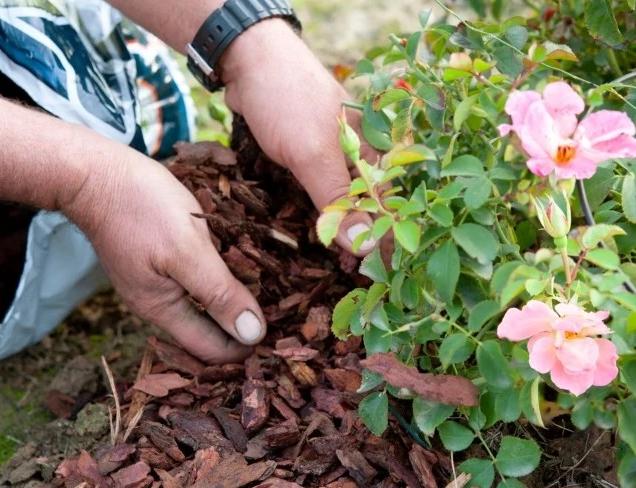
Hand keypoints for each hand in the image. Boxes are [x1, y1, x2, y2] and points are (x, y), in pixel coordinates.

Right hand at [65, 152, 264, 363]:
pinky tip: (238, 265)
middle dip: (241, 327)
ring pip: (201, 305)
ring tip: (269, 290)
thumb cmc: (141, 207)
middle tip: (282, 313)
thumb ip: (219, 293)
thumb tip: (252, 335)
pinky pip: (192, 281)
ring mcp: (154, 281)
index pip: (212, 350)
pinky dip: (217, 280)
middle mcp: (157, 303)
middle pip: (207, 331)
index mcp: (163, 309)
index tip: (279, 334)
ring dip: (231, 302)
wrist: (93, 172)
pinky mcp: (155, 259)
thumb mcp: (188, 250)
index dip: (245, 348)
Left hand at [220, 19, 377, 254]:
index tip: (382, 276)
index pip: (388, 205)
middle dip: (363, 241)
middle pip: (367, 207)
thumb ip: (339, 200)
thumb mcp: (314, 155)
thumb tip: (365, 246)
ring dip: (339, 231)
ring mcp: (331, 156)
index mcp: (372, 152)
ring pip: (342, 202)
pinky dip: (318, 214)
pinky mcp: (306, 157)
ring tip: (337, 265)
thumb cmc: (287, 101)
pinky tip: (314, 234)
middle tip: (355, 277)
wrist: (246, 61)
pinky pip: (318, 192)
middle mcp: (357, 155)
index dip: (386, 240)